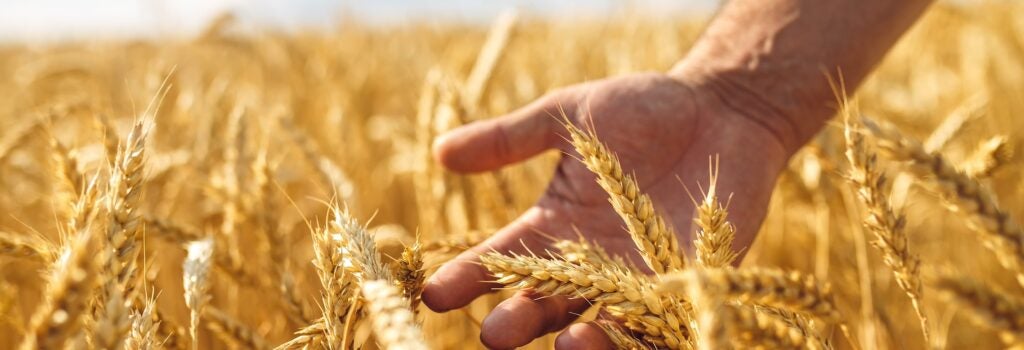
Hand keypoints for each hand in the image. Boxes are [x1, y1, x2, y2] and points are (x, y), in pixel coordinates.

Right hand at [421, 69, 794, 348]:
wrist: (721, 110)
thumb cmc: (641, 109)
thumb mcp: (566, 117)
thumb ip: (509, 138)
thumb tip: (440, 152)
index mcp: (554, 226)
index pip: (501, 260)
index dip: (467, 278)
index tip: (434, 292)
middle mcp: (589, 263)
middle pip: (544, 303)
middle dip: (518, 320)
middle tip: (493, 334)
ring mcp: (637, 279)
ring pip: (600, 324)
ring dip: (580, 341)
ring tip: (563, 345)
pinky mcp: (688, 284)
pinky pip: (663, 322)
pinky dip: (645, 335)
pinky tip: (624, 336)